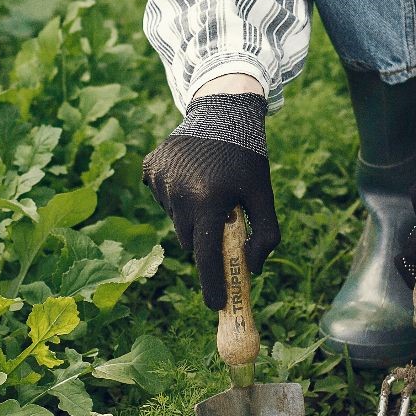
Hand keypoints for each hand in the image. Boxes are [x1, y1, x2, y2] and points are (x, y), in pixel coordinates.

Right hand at [140, 92, 280, 311]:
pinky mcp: (149, 168)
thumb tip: (252, 270)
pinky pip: (163, 198)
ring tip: (208, 188)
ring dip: (192, 215)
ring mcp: (161, 179)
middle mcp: (180, 192)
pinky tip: (191, 175)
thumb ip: (265, 235)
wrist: (222, 110)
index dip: (212, 284)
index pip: (206, 256)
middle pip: (190, 240)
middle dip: (205, 239)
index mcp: (210, 200)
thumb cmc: (248, 157)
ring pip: (176, 219)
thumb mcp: (264, 195)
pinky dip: (176, 196)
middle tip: (222, 221)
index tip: (216, 304)